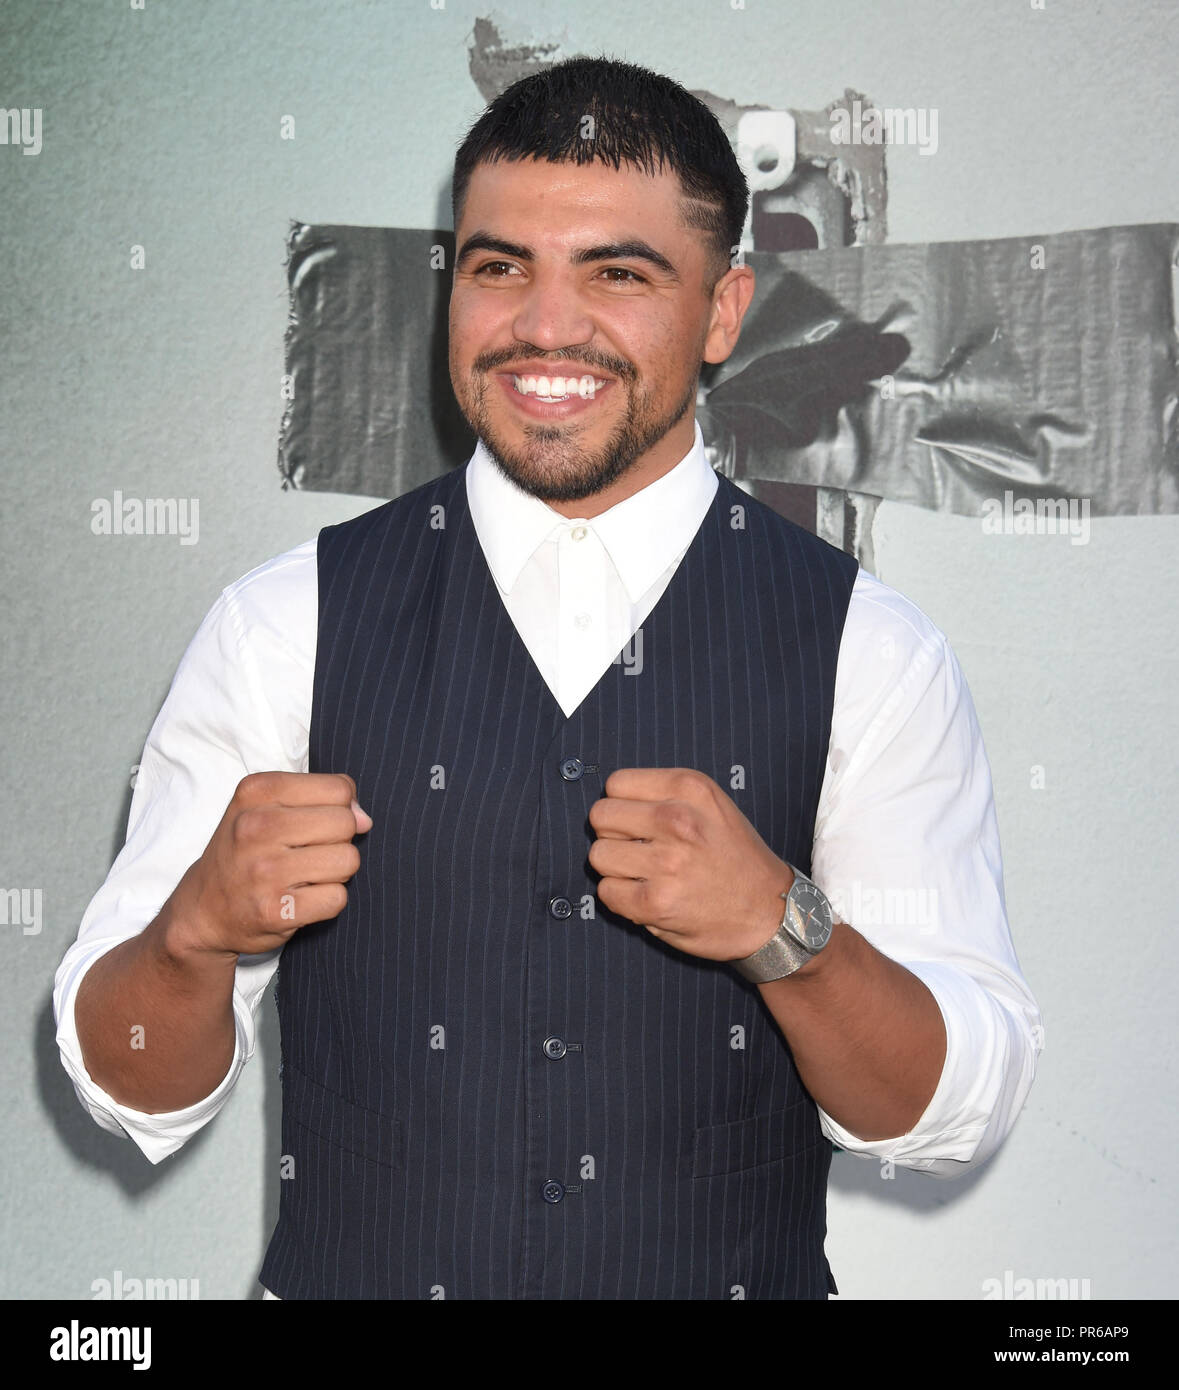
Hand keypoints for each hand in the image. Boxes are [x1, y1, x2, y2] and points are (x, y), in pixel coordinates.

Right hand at [169, 771, 371, 958]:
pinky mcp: (276, 911)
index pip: (339, 788)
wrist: (202, 910)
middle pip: (346, 824)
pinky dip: (327, 901)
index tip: (315, 824)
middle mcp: (255, 827)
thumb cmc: (244, 852)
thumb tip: (365, 819)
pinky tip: (301, 899)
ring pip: (348, 861)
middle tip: (308, 853)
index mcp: (256, 792)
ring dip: (336, 873)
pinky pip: (338, 898)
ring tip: (304, 876)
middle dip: (339, 840)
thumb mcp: (267, 806)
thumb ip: (321, 798)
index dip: (340, 808)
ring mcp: (264, 871)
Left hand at [587, 767, 792, 962]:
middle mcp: (677, 820)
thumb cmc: (736, 857)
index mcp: (690, 788)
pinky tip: (648, 896)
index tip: (639, 822)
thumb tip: (612, 803)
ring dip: (616, 868)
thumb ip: (665, 795)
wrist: (771, 911)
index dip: (623, 805)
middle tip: (639, 849)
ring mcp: (666, 863)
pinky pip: (606, 891)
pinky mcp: (656, 903)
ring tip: (646, 874)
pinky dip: (621, 898)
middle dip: (613, 834)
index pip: (616, 784)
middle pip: (600, 816)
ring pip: (598, 855)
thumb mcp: (712, 805)